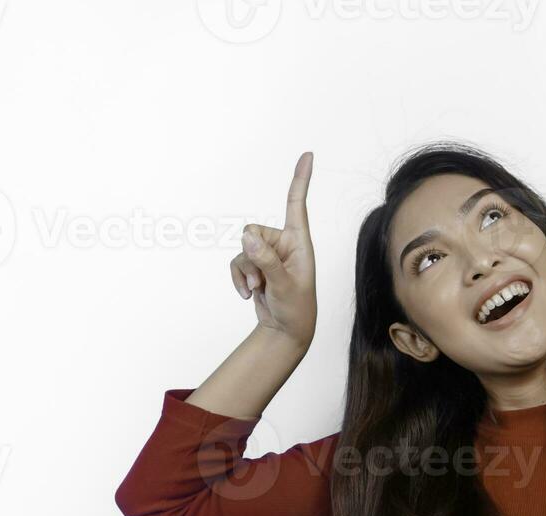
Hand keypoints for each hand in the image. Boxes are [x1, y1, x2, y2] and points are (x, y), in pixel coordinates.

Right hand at [231, 151, 316, 347]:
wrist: (286, 331)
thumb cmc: (296, 308)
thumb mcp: (284, 285)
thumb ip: (266, 261)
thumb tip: (247, 237)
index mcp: (300, 243)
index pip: (297, 205)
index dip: (301, 179)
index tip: (308, 155)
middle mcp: (284, 244)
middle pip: (252, 231)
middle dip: (250, 255)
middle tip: (262, 279)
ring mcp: (268, 255)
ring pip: (242, 248)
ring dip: (244, 271)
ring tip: (259, 288)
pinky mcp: (256, 266)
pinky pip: (236, 262)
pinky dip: (238, 278)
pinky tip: (249, 293)